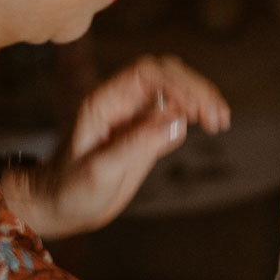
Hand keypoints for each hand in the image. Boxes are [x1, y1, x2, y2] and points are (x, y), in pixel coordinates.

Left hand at [0, 54, 230, 239]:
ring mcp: (136, 115)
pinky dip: (198, 114)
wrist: (59, 206)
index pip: (147, 73)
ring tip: (220, 122)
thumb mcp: (98, 172)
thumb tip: (177, 123)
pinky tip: (210, 127)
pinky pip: (177, 111)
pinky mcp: (147, 131)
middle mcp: (122, 102)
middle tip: (217, 119)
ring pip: (177, 89)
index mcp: (105, 101)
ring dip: (202, 99)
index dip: (177, 83)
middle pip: (167, 74)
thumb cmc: (69, 190)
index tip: (196, 109)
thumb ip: (134, 146)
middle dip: (197, 89)